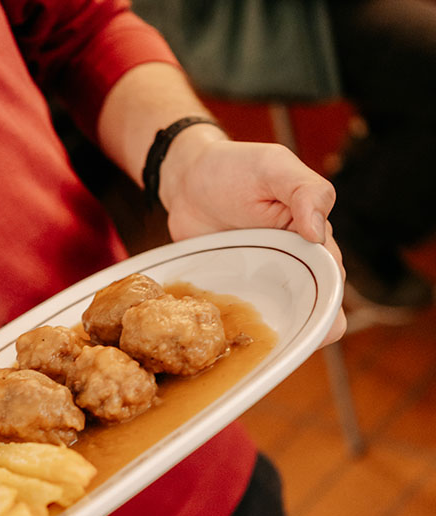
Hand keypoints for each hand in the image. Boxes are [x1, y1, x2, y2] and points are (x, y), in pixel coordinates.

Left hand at [160, 132, 346, 343]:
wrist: (185, 179)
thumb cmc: (235, 167)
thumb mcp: (275, 167)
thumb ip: (305, 191)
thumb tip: (318, 233)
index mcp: (311, 238)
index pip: (330, 276)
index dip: (330, 299)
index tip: (325, 322)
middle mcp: (289, 264)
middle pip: (307, 304)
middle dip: (307, 325)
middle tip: (299, 342)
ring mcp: (257, 280)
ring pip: (275, 316)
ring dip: (274, 332)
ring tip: (267, 349)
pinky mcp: (229, 289)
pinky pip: (238, 315)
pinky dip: (237, 329)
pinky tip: (230, 343)